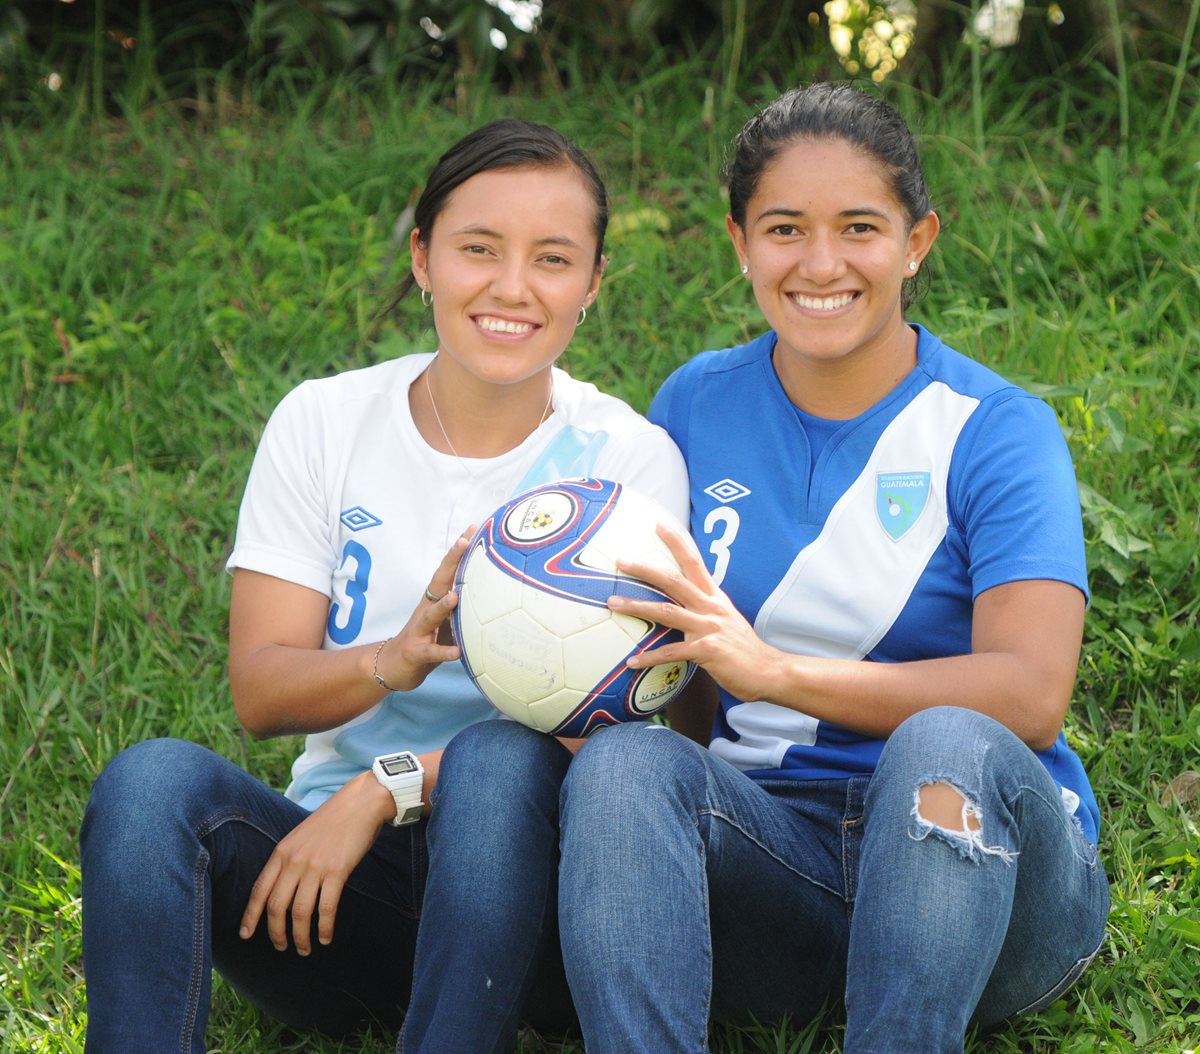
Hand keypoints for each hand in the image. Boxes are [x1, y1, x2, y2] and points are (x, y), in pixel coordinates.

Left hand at [239, 771, 394, 954]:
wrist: (360, 803)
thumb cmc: (333, 820)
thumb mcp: (301, 836)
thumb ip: (289, 859)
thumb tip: (283, 889)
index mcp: (282, 852)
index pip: (259, 890)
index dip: (250, 916)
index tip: (245, 935)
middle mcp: (294, 861)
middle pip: (276, 907)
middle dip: (276, 933)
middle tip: (282, 947)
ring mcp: (315, 866)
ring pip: (300, 912)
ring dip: (300, 936)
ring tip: (305, 949)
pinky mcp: (337, 871)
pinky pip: (326, 908)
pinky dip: (324, 928)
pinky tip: (326, 937)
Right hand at [373, 529, 473, 692]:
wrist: (393, 665)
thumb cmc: (428, 639)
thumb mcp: (447, 620)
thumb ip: (464, 607)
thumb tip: (496, 591)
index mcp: (435, 599)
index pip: (448, 570)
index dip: (459, 551)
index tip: (473, 529)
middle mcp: (426, 609)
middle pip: (438, 582)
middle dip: (451, 562)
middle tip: (464, 542)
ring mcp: (419, 630)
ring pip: (431, 615)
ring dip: (443, 605)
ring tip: (456, 596)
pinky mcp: (416, 652)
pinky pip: (432, 652)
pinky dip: (445, 651)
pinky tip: (458, 651)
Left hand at [607, 520, 782, 703]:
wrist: (770, 671)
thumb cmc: (745, 650)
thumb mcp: (727, 621)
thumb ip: (706, 612)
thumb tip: (685, 609)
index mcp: (715, 598)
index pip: (694, 562)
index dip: (677, 542)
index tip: (659, 524)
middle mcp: (711, 607)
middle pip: (674, 580)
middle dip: (645, 569)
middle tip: (621, 561)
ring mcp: (708, 628)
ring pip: (666, 611)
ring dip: (636, 606)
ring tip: (613, 602)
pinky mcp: (706, 651)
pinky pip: (670, 652)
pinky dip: (649, 657)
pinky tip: (632, 661)